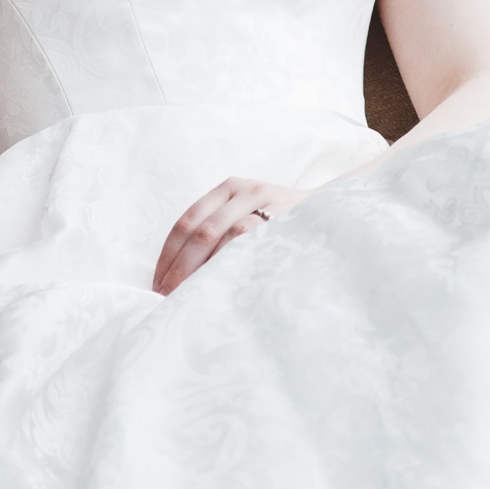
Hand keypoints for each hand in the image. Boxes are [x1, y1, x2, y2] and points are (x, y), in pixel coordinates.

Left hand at [153, 178, 309, 295]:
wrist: (332, 213)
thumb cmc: (281, 224)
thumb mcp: (248, 214)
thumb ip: (218, 235)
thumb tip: (176, 280)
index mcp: (227, 188)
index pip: (186, 223)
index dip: (168, 257)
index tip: (157, 286)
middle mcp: (244, 191)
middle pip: (201, 232)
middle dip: (181, 270)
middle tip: (168, 300)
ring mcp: (267, 203)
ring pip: (226, 237)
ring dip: (205, 272)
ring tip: (192, 298)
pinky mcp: (285, 220)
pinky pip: (253, 245)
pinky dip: (233, 267)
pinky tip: (224, 287)